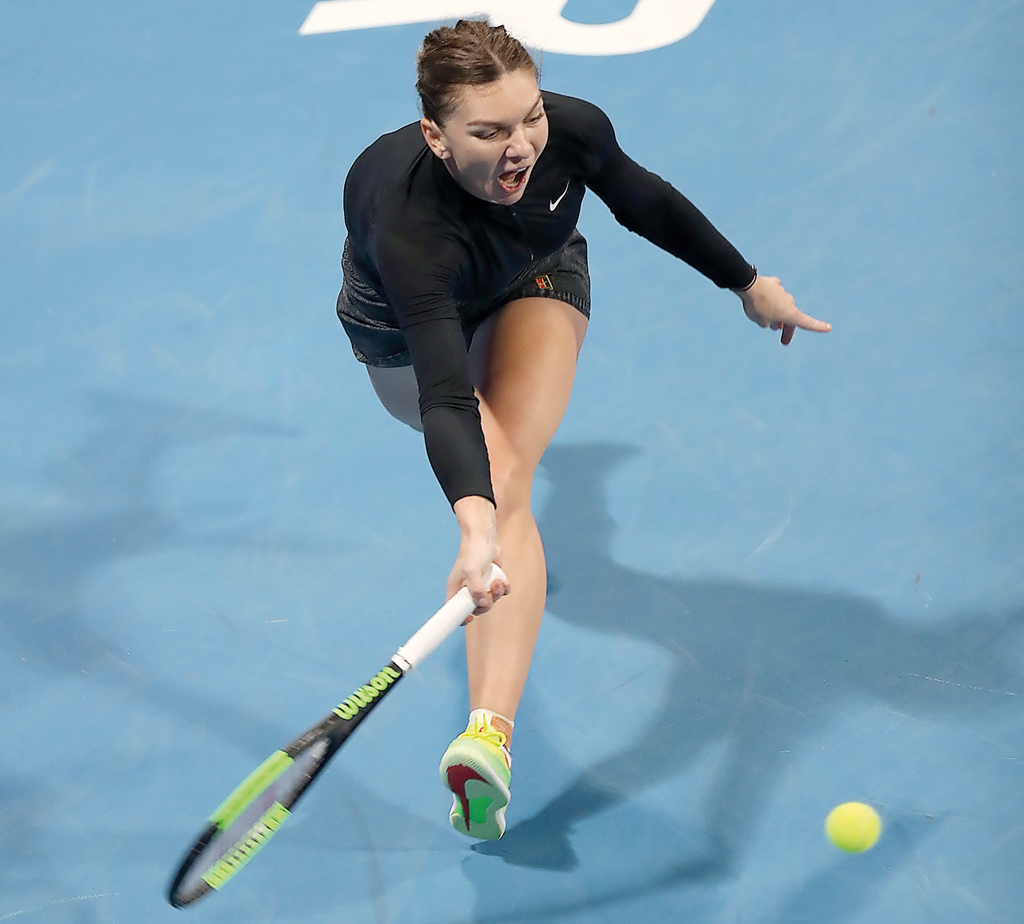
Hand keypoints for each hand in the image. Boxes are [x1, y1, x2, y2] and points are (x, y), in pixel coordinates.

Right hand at [448, 495, 510, 622]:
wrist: (485, 537)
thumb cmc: (474, 551)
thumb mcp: (472, 570)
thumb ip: (476, 589)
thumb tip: (484, 604)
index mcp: (456, 589)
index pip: (454, 611)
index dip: (462, 618)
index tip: (470, 619)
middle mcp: (467, 590)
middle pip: (477, 609)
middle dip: (486, 604)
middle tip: (490, 593)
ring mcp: (480, 586)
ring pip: (491, 601)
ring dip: (497, 594)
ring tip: (499, 581)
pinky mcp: (492, 580)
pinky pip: (500, 593)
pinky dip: (504, 589)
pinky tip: (505, 581)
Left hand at [735, 275, 830, 344]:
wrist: (750, 285)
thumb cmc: (757, 307)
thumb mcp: (762, 322)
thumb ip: (769, 323)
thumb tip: (771, 319)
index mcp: (791, 314)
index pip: (808, 323)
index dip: (818, 327)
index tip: (828, 328)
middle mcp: (790, 303)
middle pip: (791, 317)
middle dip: (787, 329)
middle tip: (784, 341)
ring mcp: (782, 292)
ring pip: (781, 306)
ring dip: (775, 313)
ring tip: (761, 318)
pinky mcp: (774, 284)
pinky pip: (773, 293)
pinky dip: (770, 297)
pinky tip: (763, 297)